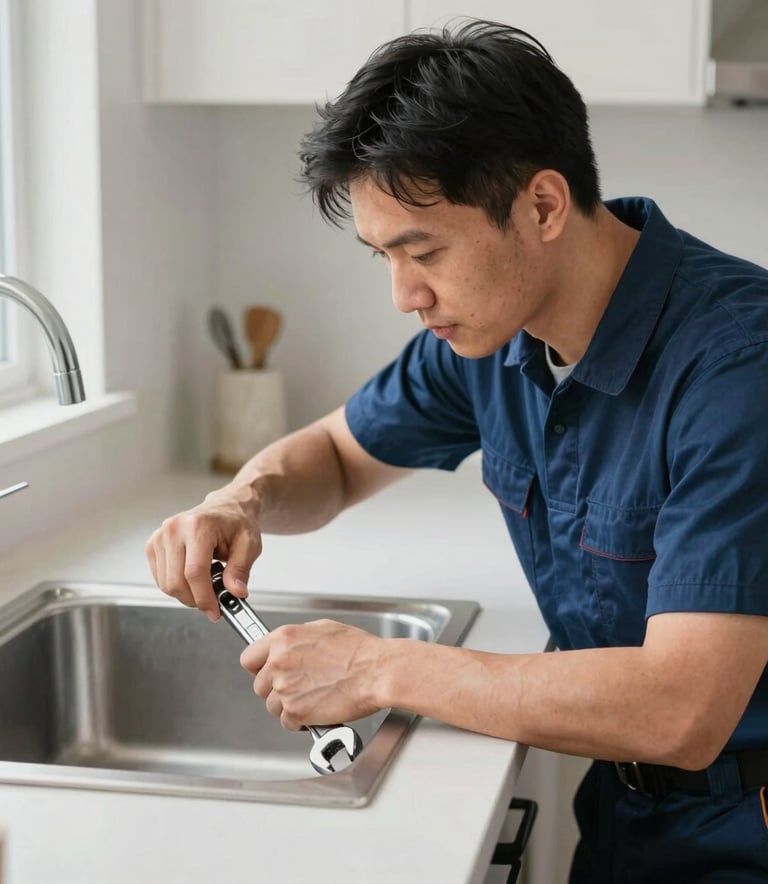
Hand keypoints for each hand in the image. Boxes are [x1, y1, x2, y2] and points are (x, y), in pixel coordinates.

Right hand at [145, 483, 261, 620]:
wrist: (227, 507)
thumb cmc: (237, 522)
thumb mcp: (249, 545)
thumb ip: (241, 570)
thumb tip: (236, 592)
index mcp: (198, 526)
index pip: (194, 572)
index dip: (204, 598)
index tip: (214, 611)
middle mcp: (174, 529)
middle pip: (176, 582)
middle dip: (195, 600)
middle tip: (212, 603)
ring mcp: (160, 536)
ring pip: (166, 584)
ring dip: (186, 594)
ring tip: (206, 584)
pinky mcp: (153, 544)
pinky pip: (160, 578)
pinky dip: (176, 585)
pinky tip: (192, 577)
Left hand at [240, 619, 386, 728]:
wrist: (377, 672)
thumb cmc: (359, 650)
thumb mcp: (322, 629)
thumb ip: (296, 639)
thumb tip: (288, 647)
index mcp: (284, 639)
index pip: (249, 658)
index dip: (258, 667)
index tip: (264, 671)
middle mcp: (279, 663)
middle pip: (259, 685)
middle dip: (276, 688)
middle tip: (298, 686)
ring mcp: (286, 689)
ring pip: (272, 706)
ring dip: (289, 705)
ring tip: (312, 697)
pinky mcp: (296, 712)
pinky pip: (287, 722)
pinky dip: (300, 721)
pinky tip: (316, 709)